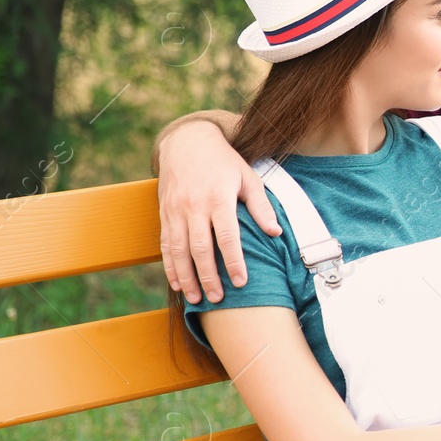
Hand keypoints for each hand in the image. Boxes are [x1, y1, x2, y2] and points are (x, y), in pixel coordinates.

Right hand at [157, 119, 280, 303]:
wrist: (187, 142)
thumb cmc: (225, 162)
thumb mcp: (248, 177)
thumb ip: (261, 206)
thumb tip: (276, 232)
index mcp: (218, 197)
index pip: (227, 236)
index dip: (233, 261)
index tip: (241, 281)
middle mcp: (194, 206)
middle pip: (200, 248)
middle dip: (208, 276)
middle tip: (218, 299)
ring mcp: (175, 210)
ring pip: (178, 250)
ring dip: (187, 277)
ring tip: (197, 299)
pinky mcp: (164, 213)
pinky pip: (165, 244)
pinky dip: (170, 266)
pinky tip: (177, 283)